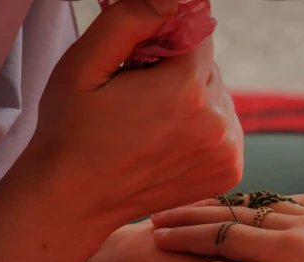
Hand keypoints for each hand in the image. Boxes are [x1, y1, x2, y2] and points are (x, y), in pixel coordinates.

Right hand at [0, 0, 242, 261]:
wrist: (78, 200)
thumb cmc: (73, 131)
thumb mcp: (83, 65)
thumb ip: (128, 20)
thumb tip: (173, 0)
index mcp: (185, 89)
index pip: (196, 34)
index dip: (166, 43)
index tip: (140, 65)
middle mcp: (217, 121)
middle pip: (208, 68)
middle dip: (179, 73)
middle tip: (141, 98)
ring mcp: (227, 150)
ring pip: (218, 98)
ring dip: (194, 101)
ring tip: (153, 124)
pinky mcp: (229, 171)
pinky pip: (225, 129)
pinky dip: (204, 129)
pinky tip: (171, 142)